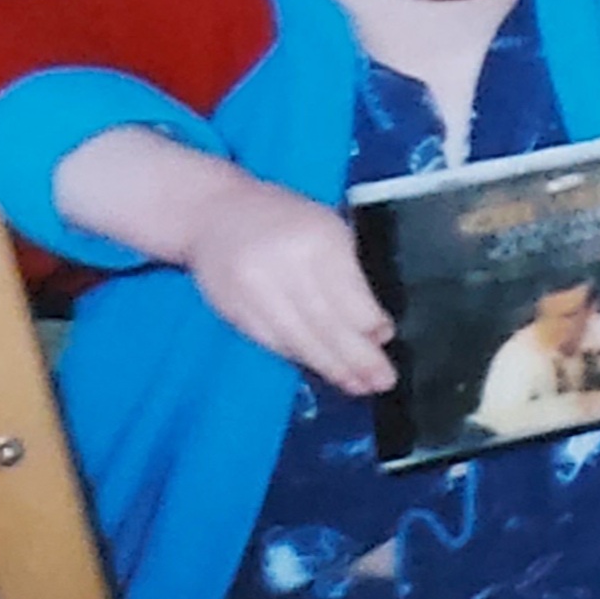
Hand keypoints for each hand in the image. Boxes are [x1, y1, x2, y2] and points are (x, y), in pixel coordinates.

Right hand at [189, 176, 396, 396]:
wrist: (213, 213)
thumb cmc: (283, 217)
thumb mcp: (325, 225)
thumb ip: (349, 270)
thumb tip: (375, 328)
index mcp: (317, 239)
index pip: (347, 293)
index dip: (368, 323)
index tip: (386, 338)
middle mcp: (285, 266)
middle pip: (326, 323)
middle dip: (357, 358)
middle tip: (382, 381)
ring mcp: (256, 292)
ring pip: (301, 341)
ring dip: (332, 368)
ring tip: (358, 386)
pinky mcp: (236, 313)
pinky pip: (276, 344)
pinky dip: (303, 360)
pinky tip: (323, 370)